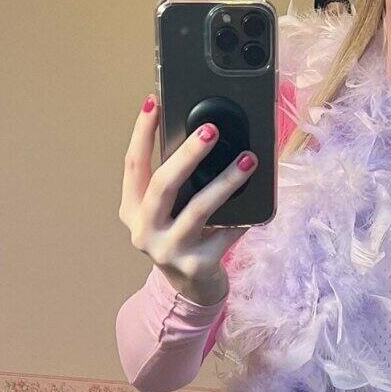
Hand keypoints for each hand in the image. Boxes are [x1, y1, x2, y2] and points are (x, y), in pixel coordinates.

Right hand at [119, 98, 259, 305]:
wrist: (191, 290)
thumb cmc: (183, 236)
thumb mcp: (168, 211)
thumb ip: (175, 182)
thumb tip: (203, 135)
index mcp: (132, 210)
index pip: (133, 165)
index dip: (142, 133)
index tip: (154, 101)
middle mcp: (144, 231)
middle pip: (162, 185)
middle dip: (187, 154)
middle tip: (211, 130)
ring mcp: (168, 251)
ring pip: (198, 209)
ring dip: (226, 182)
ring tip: (248, 160)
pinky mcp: (196, 266)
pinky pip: (225, 233)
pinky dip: (243, 217)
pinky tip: (258, 206)